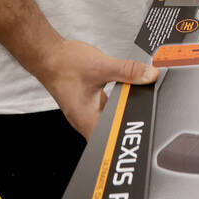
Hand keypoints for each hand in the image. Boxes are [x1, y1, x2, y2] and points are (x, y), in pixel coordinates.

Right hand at [38, 39, 158, 138]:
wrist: (49, 55)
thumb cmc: (64, 65)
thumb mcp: (101, 66)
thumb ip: (127, 71)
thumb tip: (149, 75)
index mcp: (86, 119)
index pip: (108, 142)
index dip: (124, 141)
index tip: (140, 134)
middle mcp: (85, 120)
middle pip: (112, 132)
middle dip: (128, 125)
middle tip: (145, 116)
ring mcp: (86, 113)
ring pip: (110, 120)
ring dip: (123, 113)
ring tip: (136, 102)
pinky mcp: (88, 103)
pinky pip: (107, 109)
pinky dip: (118, 103)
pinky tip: (125, 94)